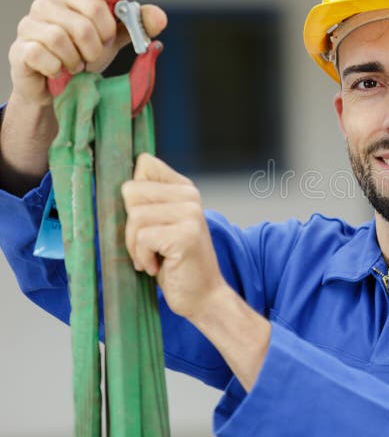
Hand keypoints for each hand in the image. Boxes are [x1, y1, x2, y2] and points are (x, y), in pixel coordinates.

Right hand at [8, 0, 166, 105]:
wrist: (61, 85)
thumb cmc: (85, 53)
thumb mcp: (114, 38)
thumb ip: (136, 25)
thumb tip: (160, 17)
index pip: (97, 4)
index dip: (109, 29)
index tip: (108, 39)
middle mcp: (45, 4)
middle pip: (81, 26)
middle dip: (94, 49)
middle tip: (92, 57)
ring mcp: (28, 25)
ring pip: (60, 40)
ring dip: (76, 61)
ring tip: (77, 66)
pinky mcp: (19, 49)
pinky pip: (41, 55)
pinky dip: (58, 69)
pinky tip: (59, 72)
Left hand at [122, 153, 226, 319]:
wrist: (204, 295)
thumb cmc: (176, 263)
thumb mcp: (161, 225)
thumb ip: (146, 202)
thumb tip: (112, 185)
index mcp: (183, 188)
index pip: (144, 163)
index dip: (132, 192)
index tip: (140, 218)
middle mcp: (189, 196)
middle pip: (131, 191)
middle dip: (129, 225)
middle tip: (147, 245)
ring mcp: (190, 214)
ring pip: (134, 217)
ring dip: (134, 246)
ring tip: (153, 257)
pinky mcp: (185, 234)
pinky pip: (141, 238)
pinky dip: (142, 258)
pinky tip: (158, 266)